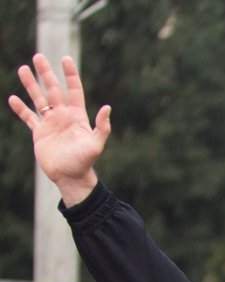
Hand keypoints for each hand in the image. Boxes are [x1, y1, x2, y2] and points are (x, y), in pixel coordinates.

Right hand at [9, 55, 109, 206]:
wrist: (70, 178)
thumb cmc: (84, 162)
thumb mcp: (95, 144)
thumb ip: (102, 127)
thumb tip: (107, 107)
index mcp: (77, 116)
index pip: (74, 90)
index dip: (70, 75)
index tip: (65, 58)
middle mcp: (63, 116)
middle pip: (53, 90)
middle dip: (46, 73)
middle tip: (38, 56)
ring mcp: (50, 124)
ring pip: (39, 99)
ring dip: (31, 85)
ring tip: (22, 69)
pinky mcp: (39, 133)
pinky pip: (28, 117)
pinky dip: (21, 108)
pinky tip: (13, 98)